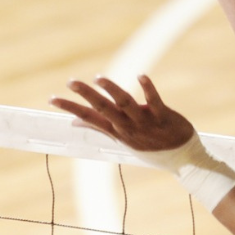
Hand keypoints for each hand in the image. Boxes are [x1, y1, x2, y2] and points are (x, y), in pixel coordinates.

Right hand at [51, 74, 196, 152]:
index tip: (51, 99)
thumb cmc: (150, 146)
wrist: (182, 158)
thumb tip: (75, 122)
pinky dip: (147, 89)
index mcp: (116, 131)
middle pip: (103, 109)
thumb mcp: (122, 139)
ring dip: (112, 90)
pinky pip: (154, 102)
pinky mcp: (163, 117)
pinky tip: (141, 76)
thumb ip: (100, 127)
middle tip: (70, 82)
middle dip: (86, 95)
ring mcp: (145, 123)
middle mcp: (127, 127)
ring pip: (125, 104)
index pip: (89, 118)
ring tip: (98, 78)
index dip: (70, 108)